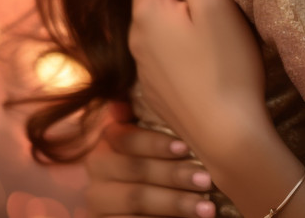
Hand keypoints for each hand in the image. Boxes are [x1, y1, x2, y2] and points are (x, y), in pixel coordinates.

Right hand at [84, 102, 216, 217]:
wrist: (156, 205)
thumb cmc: (166, 161)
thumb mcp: (160, 140)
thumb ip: (154, 116)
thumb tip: (137, 98)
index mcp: (109, 139)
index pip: (127, 138)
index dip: (156, 143)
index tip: (186, 148)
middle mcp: (97, 167)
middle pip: (135, 170)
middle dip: (173, 175)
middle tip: (207, 180)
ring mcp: (97, 199)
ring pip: (137, 198)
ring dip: (175, 202)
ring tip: (206, 207)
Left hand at [128, 0, 268, 163]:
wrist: (227, 136)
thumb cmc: (227, 66)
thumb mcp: (215, 5)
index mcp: (147, 11)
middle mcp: (135, 39)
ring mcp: (143, 69)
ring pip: (154, 29)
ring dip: (173, 20)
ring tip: (206, 20)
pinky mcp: (156, 93)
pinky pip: (161, 57)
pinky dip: (176, 48)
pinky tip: (201, 56)